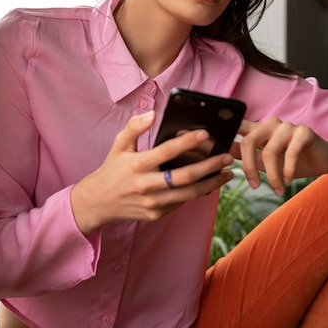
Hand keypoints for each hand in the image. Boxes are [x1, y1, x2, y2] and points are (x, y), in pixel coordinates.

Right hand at [71, 111, 233, 234]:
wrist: (99, 202)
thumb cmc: (113, 168)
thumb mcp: (119, 144)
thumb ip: (135, 127)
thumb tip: (152, 114)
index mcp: (137, 165)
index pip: (166, 151)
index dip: (187, 142)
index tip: (205, 133)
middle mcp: (146, 185)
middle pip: (185, 176)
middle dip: (210, 166)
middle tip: (228, 156)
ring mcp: (152, 202)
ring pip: (189, 193)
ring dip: (212, 183)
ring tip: (228, 173)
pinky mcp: (157, 214)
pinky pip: (182, 202)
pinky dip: (199, 192)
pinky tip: (211, 183)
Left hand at [230, 118, 327, 195]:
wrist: (324, 159)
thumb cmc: (293, 161)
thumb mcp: (266, 161)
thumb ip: (247, 155)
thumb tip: (223, 153)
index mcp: (260, 129)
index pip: (238, 127)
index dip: (225, 133)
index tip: (213, 147)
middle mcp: (272, 124)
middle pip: (249, 141)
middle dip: (249, 167)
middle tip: (254, 185)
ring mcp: (288, 126)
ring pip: (270, 151)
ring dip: (272, 175)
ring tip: (277, 189)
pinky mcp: (304, 132)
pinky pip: (290, 152)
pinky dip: (287, 170)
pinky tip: (288, 180)